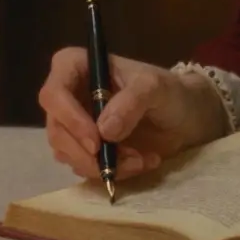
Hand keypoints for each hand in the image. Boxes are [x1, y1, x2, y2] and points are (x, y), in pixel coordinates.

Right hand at [39, 47, 227, 180]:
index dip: (69, 119)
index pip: (53, 94)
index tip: (97, 141)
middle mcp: (68, 96)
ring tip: (142, 160)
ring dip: (104, 165)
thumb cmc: (169, 92)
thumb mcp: (156, 88)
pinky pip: (84, 167)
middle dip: (89, 153)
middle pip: (57, 131)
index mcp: (77, 67)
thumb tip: (104, 131)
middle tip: (127, 160)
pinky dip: (112, 172)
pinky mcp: (85, 149)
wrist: (186, 117)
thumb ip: (131, 101)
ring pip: (68, 154)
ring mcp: (74, 124)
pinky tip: (141, 162)